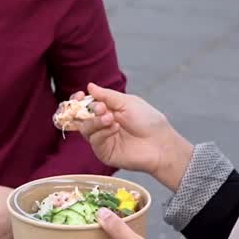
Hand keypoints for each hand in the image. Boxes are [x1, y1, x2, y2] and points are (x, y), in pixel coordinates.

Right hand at [66, 84, 194, 191]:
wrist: (160, 143)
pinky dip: (102, 132)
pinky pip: (94, 140)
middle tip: (100, 108)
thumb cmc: (148, 121)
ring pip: (85, 128)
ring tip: (111, 118)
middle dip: (85, 110)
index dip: (78, 100)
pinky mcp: (104, 152)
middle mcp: (101, 124)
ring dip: (95, 121)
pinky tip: (115, 128)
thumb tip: (89, 86)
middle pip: (79, 117)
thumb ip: (106, 95)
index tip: (80, 96)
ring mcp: (102, 139)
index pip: (84, 105)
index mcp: (106, 110)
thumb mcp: (127, 102)